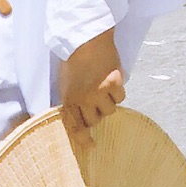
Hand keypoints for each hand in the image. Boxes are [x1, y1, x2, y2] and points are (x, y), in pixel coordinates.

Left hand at [59, 28, 124, 146]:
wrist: (87, 39)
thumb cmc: (73, 59)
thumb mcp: (65, 83)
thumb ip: (71, 99)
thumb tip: (79, 113)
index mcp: (69, 100)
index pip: (76, 126)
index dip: (84, 138)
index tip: (91, 147)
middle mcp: (85, 99)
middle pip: (94, 120)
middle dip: (95, 115)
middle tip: (96, 104)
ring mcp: (101, 91)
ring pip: (110, 110)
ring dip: (108, 104)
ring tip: (105, 92)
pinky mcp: (115, 82)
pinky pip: (120, 97)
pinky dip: (118, 93)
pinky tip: (113, 84)